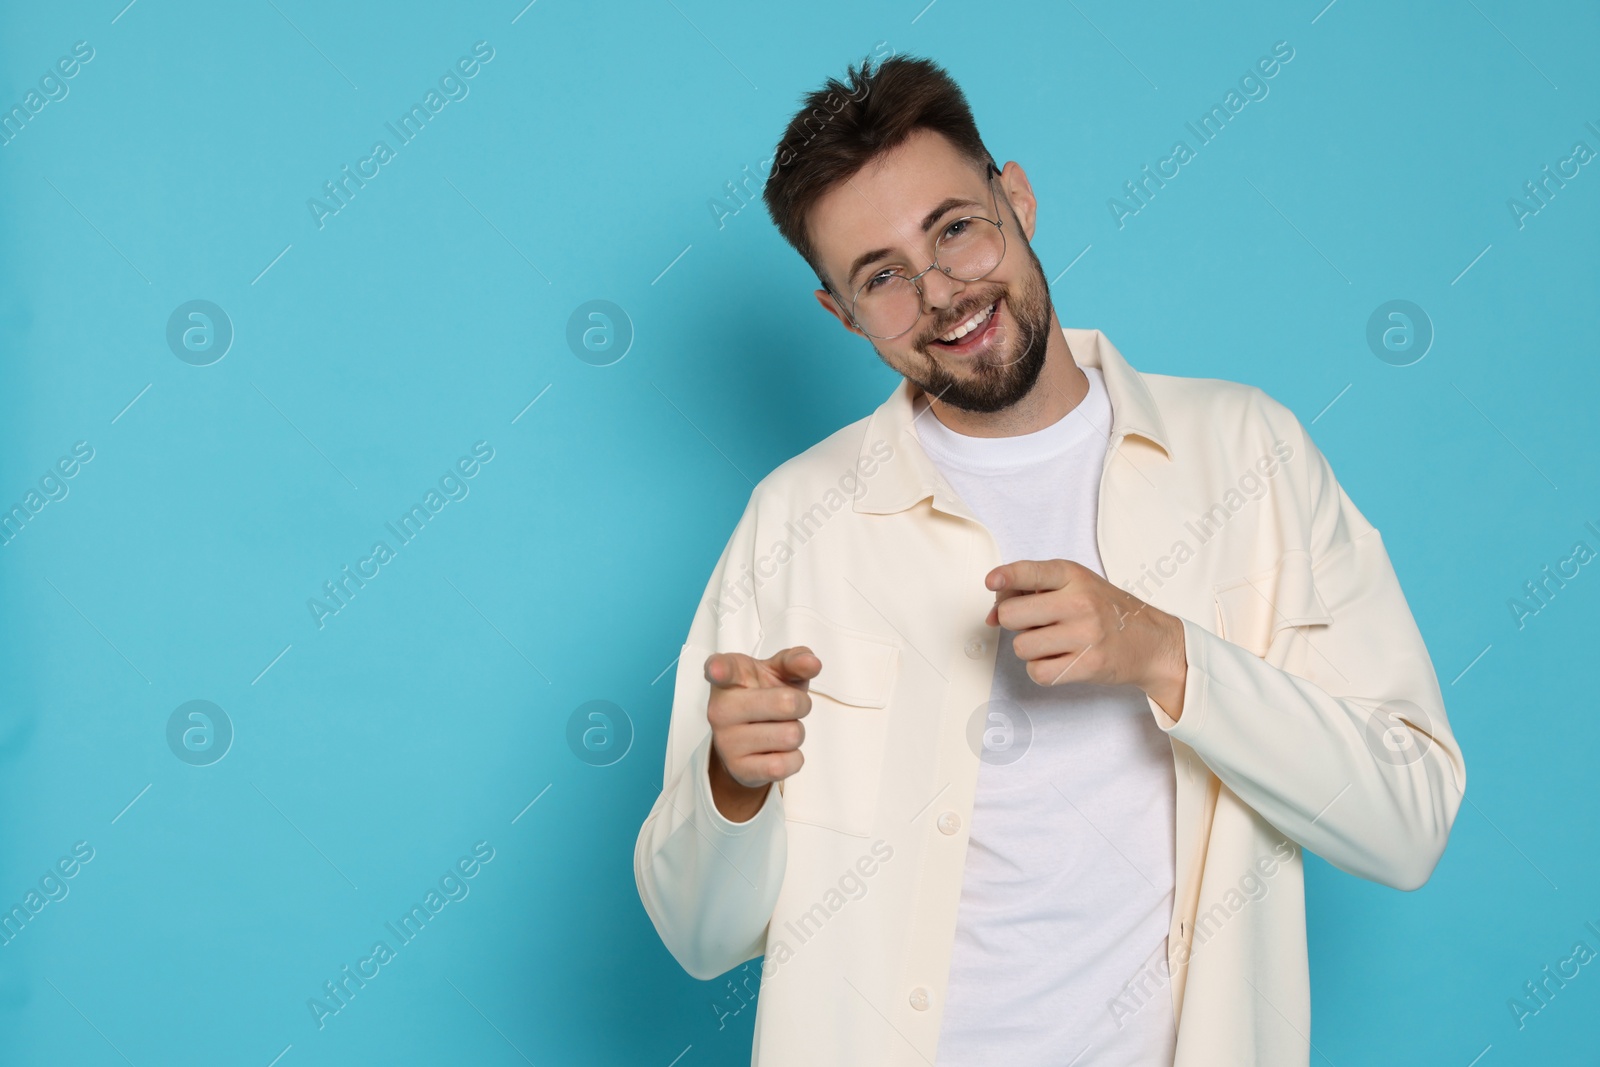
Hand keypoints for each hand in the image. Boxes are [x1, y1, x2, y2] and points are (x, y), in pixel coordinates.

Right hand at [702, 647, 820, 820]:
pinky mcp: (738, 768)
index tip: (717, 671)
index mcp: (729, 677)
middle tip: (787, 707)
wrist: (749, 738)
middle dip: (802, 705)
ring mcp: (726, 740)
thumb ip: (796, 661)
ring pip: (791, 736)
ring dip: (796, 732)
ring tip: (778, 729)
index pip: (722, 669)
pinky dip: (794, 759)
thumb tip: (812, 664)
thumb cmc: (765, 696)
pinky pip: (784, 765)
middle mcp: (720, 708)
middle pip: (787, 703)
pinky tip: (777, 751)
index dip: (720, 669)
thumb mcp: (779, 672)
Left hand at [985, 559, 1187, 718]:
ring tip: (1053, 642)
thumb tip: (989, 617)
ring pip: (1021, 646)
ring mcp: (1085, 634)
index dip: (1006, 577)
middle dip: (1014, 622)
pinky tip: (1059, 659)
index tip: (992, 582)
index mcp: (1073, 576)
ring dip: (1029, 648)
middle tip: (1034, 623)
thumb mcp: (1074, 585)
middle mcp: (1079, 602)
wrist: (1149, 641)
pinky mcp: (1087, 664)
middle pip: (1011, 615)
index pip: (1031, 572)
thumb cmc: (1105, 611)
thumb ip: (1029, 591)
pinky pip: (1037, 672)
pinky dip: (1041, 669)